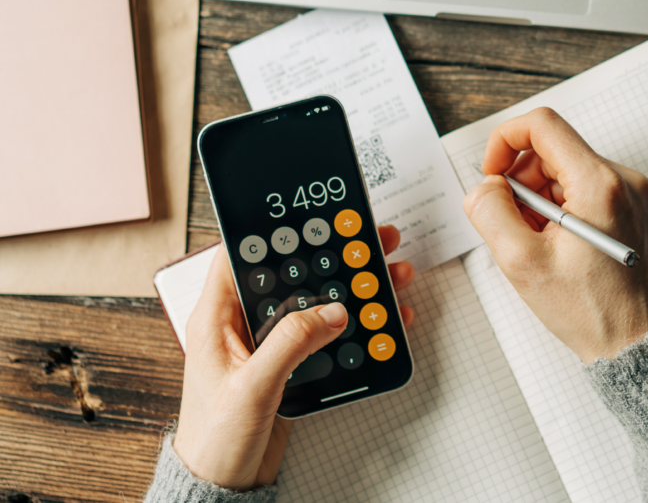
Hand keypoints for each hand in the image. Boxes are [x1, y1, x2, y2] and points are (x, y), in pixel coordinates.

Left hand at [173, 225, 414, 490]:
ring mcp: (269, 343)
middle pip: (291, 273)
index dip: (276, 232)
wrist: (223, 484)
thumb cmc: (215, 439)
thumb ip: (291, 345)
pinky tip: (381, 316)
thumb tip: (330, 311)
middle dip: (332, 254)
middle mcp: (242, 324)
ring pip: (315, 300)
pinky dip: (355, 322)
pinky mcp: (290, 363)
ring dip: (351, 286)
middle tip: (368, 239)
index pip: (243, 256)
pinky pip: (326, 332)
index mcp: (216, 318)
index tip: (313, 216)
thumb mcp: (253, 386)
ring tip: (386, 270)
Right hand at [463, 108, 647, 363]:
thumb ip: (490, 211)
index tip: (491, 175)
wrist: (635, 343)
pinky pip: (581, 188)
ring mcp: (630, 193)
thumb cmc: (590, 311)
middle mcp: (622, 179)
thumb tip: (484, 187)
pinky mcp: (629, 207)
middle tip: (511, 224)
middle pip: (551, 149)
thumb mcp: (521, 263)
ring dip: (537, 198)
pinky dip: (557, 208)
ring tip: (535, 242)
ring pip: (564, 169)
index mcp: (599, 184)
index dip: (504, 141)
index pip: (542, 125)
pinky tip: (554, 244)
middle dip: (519, 180)